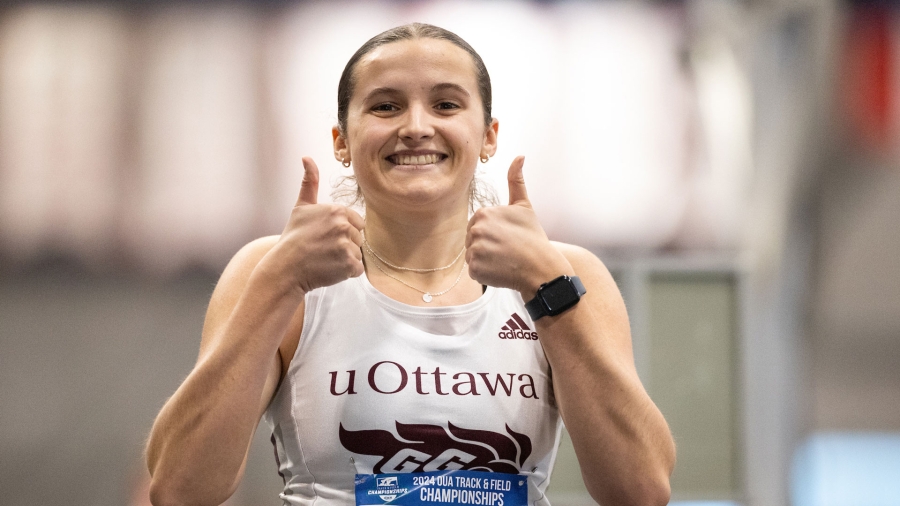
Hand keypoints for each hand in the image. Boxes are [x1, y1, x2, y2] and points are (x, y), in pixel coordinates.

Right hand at [268, 157, 364, 293]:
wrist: (285, 267)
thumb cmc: (293, 238)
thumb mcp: (301, 207)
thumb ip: (310, 182)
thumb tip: (307, 157)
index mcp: (337, 210)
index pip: (356, 222)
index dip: (342, 231)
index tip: (325, 237)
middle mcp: (344, 226)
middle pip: (358, 237)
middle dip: (345, 245)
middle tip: (324, 249)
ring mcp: (347, 246)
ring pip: (358, 253)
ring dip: (345, 259)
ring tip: (325, 259)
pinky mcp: (348, 265)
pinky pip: (357, 269)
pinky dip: (346, 272)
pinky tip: (330, 269)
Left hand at [466, 156, 571, 296]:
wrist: (541, 267)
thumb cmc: (533, 237)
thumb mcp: (524, 206)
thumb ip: (516, 181)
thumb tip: (520, 156)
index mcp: (483, 213)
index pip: (477, 225)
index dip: (492, 233)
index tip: (507, 238)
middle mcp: (475, 230)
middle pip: (472, 240)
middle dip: (486, 246)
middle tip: (506, 250)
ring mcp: (474, 250)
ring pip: (473, 255)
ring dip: (486, 260)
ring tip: (504, 260)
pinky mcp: (475, 269)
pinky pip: (474, 271)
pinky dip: (485, 273)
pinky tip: (500, 270)